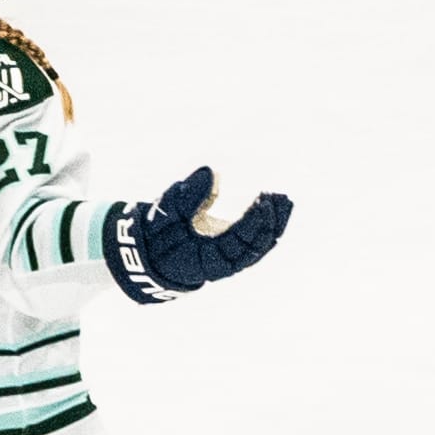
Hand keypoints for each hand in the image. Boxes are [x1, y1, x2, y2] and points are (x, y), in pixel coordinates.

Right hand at [104, 167, 293, 303]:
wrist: (149, 255)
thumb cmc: (157, 235)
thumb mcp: (165, 213)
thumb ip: (185, 195)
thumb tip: (211, 171)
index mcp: (207, 260)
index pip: (239, 243)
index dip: (253, 223)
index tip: (263, 200)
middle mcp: (223, 263)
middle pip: (256, 247)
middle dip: (271, 222)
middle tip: (279, 196)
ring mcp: (229, 259)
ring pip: (260, 246)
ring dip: (275, 223)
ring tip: (285, 199)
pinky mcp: (232, 251)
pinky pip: (255, 242)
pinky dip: (267, 225)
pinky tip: (275, 207)